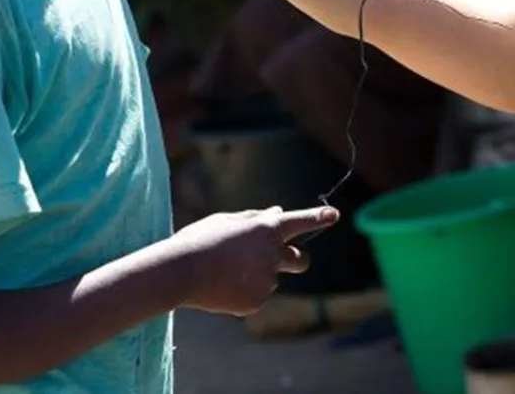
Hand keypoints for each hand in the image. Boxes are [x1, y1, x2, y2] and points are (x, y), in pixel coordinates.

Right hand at [168, 205, 338, 315]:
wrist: (180, 273)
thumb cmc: (200, 241)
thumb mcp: (226, 220)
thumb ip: (255, 218)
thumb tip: (276, 212)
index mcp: (266, 229)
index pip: (300, 221)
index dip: (319, 217)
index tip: (334, 215)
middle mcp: (273, 254)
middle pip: (301, 259)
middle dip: (296, 258)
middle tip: (282, 258)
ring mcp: (267, 280)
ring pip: (271, 279)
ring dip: (257, 275)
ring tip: (226, 271)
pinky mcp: (256, 301)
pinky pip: (256, 295)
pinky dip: (244, 292)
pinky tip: (222, 286)